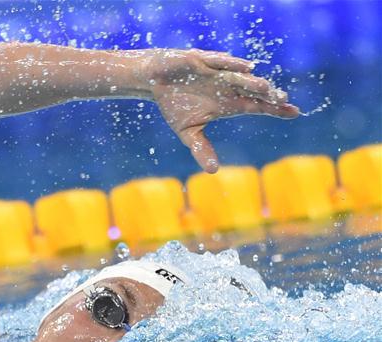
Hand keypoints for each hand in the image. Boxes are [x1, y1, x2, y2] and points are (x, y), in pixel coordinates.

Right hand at [143, 49, 298, 172]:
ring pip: (239, 77)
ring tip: (266, 88)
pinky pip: (220, 62)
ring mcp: (218, 73)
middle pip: (253, 91)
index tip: (295, 113)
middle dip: (268, 95)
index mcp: (229, 103)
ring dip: (252, 82)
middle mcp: (229, 87)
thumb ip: (201, 148)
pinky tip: (247, 67)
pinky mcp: (202, 61)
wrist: (155, 81)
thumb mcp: (187, 131)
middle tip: (282, 100)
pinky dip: (233, 64)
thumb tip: (213, 171)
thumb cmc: (174, 104)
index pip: (258, 106)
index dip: (276, 109)